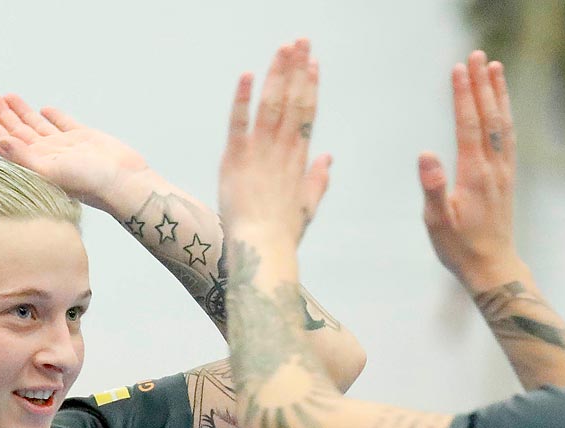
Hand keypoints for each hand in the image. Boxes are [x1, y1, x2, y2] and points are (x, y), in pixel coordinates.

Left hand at [0, 94, 149, 212]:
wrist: (124, 181)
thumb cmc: (89, 183)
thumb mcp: (50, 171)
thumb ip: (23, 157)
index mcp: (35, 165)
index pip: (6, 143)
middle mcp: (47, 156)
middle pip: (17, 131)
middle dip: (1, 113)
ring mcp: (65, 147)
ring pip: (36, 125)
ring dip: (20, 111)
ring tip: (6, 95)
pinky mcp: (83, 139)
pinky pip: (63, 124)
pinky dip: (52, 116)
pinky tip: (43, 109)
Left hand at [218, 39, 332, 244]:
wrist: (262, 250)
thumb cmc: (282, 235)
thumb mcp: (305, 207)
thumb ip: (318, 180)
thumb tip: (329, 157)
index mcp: (298, 161)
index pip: (306, 115)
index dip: (310, 87)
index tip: (314, 64)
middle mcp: (282, 152)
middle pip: (292, 102)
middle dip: (297, 70)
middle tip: (301, 41)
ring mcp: (260, 154)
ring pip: (271, 105)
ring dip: (277, 74)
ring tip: (283, 48)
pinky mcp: (236, 160)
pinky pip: (238, 123)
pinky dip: (243, 99)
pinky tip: (247, 75)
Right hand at [418, 52, 522, 283]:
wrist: (492, 268)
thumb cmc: (460, 249)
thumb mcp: (438, 223)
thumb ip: (433, 188)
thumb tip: (426, 154)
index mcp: (475, 175)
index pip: (469, 126)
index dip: (464, 96)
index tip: (459, 68)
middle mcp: (494, 168)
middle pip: (490, 117)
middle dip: (482, 85)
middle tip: (477, 55)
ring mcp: (504, 172)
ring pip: (504, 124)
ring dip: (499, 94)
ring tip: (495, 68)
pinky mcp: (507, 178)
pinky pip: (509, 138)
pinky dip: (506, 115)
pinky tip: (503, 105)